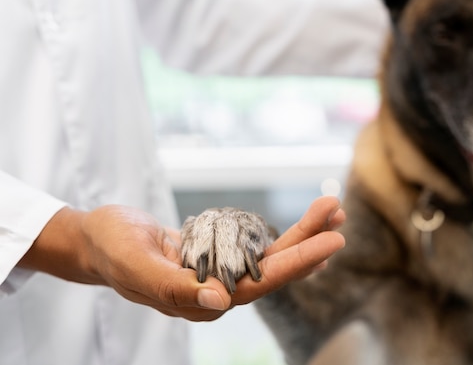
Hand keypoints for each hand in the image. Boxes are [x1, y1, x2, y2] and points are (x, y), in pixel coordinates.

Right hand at [18, 196, 344, 320]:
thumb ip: (175, 288)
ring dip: (302, 232)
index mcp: (199, 300)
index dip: (296, 263)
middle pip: (273, 268)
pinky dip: (282, 231)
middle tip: (339, 214)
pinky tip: (308, 225)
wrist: (97, 239)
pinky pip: (257, 245)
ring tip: (332, 208)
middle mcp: (217, 291)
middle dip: (309, 242)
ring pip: (270, 255)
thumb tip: (222, 301)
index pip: (258, 284)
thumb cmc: (111, 249)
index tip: (330, 242)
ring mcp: (220, 272)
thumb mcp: (135, 264)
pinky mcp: (219, 255)